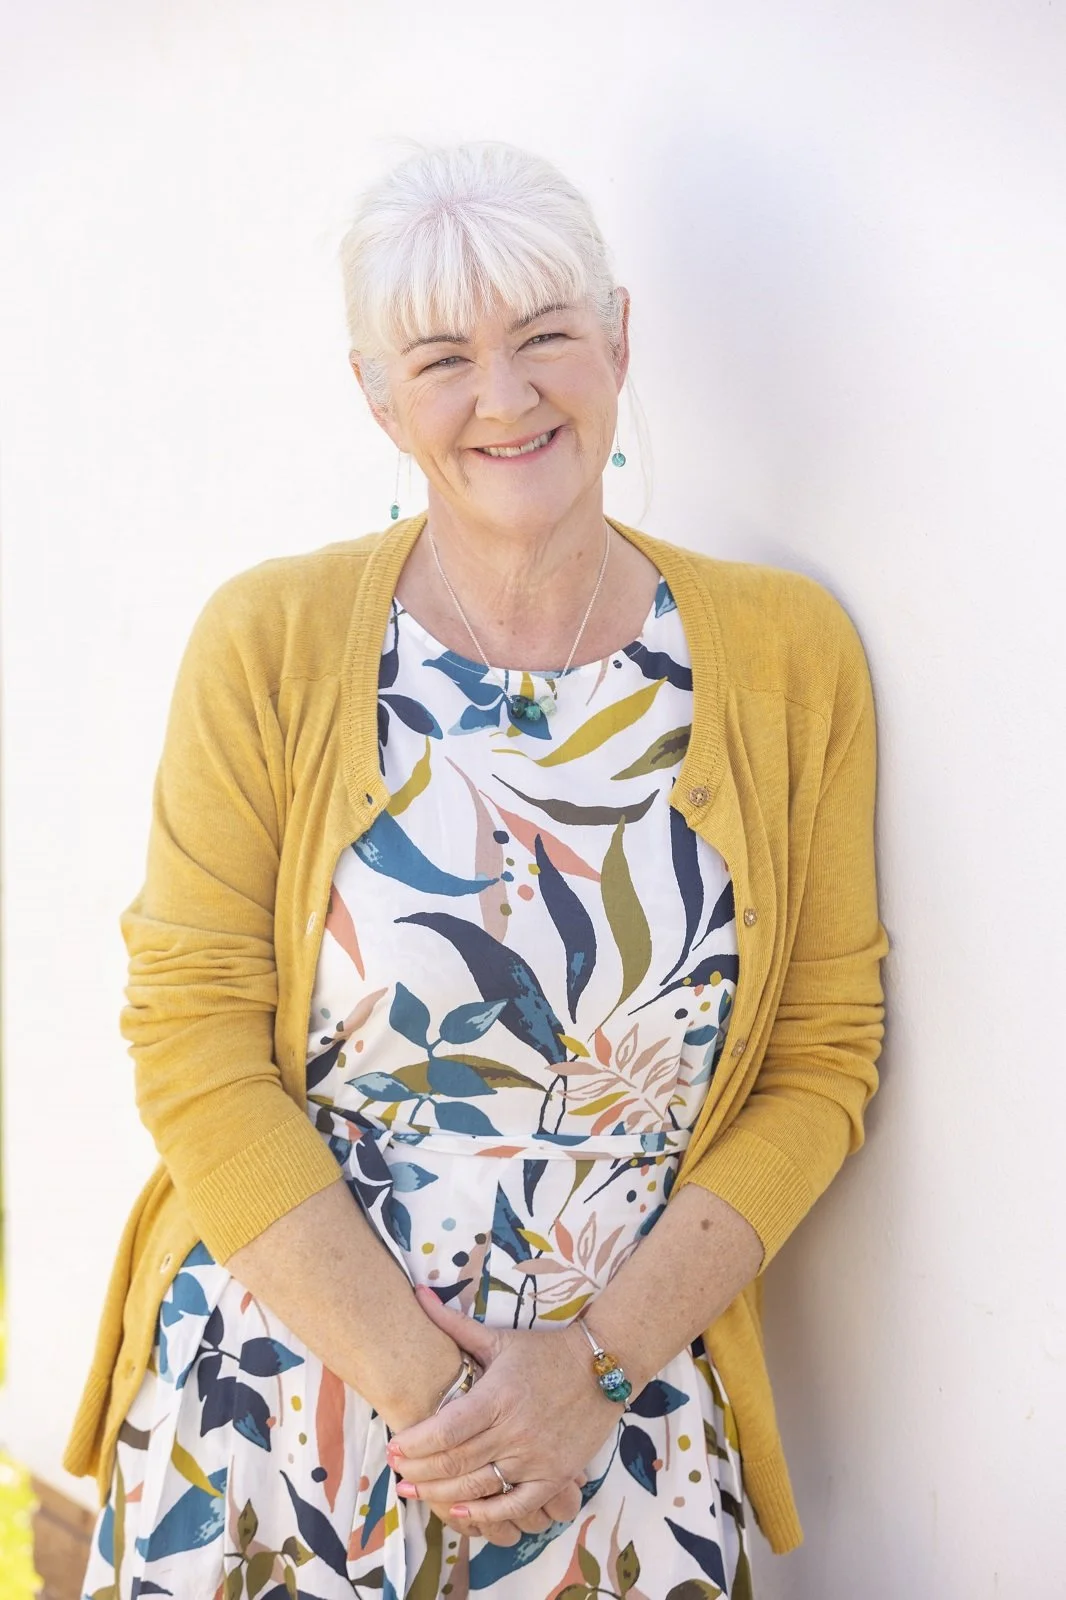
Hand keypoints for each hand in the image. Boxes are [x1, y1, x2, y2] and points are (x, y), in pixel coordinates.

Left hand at [386, 1286, 619, 1538]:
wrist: (602, 1366)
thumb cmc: (545, 1353)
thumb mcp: (499, 1338)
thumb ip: (455, 1325)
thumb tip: (418, 1294)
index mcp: (498, 1395)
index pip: (446, 1430)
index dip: (415, 1443)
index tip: (394, 1447)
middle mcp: (514, 1430)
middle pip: (455, 1462)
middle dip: (419, 1471)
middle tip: (397, 1473)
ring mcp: (535, 1457)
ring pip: (477, 1487)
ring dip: (440, 1495)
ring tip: (415, 1492)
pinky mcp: (554, 1477)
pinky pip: (514, 1505)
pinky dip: (485, 1515)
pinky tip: (459, 1513)